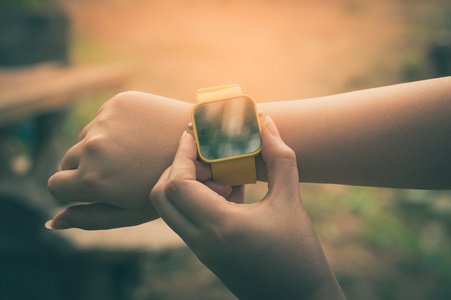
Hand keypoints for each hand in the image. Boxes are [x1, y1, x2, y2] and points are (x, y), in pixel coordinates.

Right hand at [47, 92, 192, 228]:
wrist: (200, 143)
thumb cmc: (166, 183)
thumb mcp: (130, 212)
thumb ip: (90, 218)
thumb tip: (53, 221)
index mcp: (93, 179)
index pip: (55, 186)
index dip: (72, 191)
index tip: (91, 190)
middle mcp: (93, 147)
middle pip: (67, 161)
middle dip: (84, 168)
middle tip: (117, 172)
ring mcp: (105, 121)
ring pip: (85, 138)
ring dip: (99, 146)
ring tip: (133, 153)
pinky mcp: (118, 102)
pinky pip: (102, 119)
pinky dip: (113, 127)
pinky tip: (139, 135)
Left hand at [150, 116, 344, 299]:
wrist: (299, 299)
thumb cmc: (299, 252)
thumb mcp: (291, 201)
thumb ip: (279, 157)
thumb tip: (266, 122)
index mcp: (220, 226)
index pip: (177, 184)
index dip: (181, 154)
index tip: (193, 135)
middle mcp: (202, 241)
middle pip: (162, 197)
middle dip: (176, 168)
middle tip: (205, 157)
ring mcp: (201, 250)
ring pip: (171, 210)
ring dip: (187, 185)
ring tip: (222, 176)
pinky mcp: (207, 255)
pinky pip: (187, 221)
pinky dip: (197, 201)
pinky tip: (232, 194)